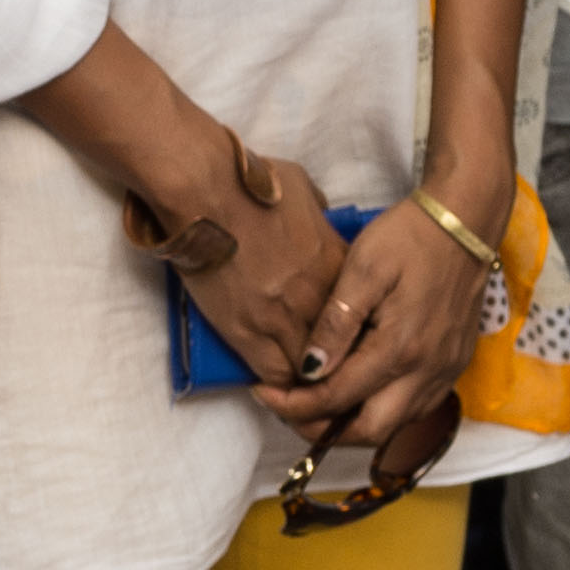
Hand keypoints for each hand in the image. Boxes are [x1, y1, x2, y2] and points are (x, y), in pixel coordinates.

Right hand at [155, 149, 346, 396]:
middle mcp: (321, 300)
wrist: (205, 190)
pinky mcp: (247, 331)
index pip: (365, 318)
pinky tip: (273, 383)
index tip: (346, 339)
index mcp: (340, 266)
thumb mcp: (302, 190)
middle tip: (330, 375)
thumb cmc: (249, 181)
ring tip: (303, 388)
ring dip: (310, 381)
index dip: (356, 334)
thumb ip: (317, 215)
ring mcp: (285, 319)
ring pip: (314, 375)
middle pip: (347, 354)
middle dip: (341, 367)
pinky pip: (274, 376)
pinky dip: (277, 384)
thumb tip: (314, 219)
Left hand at [276, 190, 496, 453]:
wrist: (464, 224)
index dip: (295, 404)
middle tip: (285, 407)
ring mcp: (444, 372)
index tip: (263, 393)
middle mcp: (427, 372)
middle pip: (370, 430)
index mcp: (400, 349)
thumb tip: (310, 369)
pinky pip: (414, 407)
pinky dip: (380, 411)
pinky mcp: (452, 365)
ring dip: (352, 424)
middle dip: (322, 429)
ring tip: (312, 402)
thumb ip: (337, 323)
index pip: (338, 399)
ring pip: (395, 425)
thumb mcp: (363, 270)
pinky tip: (354, 391)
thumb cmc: (408, 239)